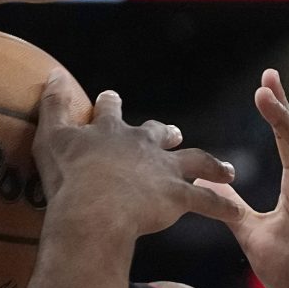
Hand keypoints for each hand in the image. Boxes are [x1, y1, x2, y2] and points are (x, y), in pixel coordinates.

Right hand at [33, 73, 233, 237]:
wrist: (95, 207)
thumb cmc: (69, 175)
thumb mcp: (51, 136)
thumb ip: (53, 105)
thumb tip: (54, 74)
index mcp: (111, 131)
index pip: (111, 110)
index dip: (110, 104)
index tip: (111, 98)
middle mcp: (143, 145)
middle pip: (158, 133)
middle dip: (165, 133)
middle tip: (175, 134)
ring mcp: (164, 170)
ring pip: (196, 162)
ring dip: (212, 166)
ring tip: (226, 171)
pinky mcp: (179, 196)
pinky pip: (209, 202)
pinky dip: (224, 208)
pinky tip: (237, 213)